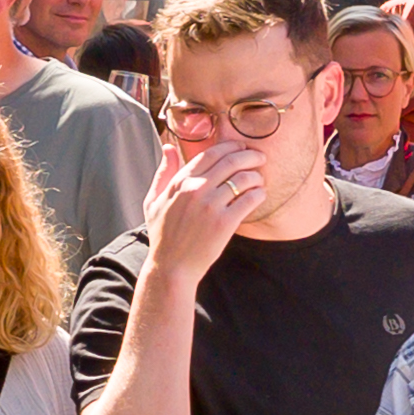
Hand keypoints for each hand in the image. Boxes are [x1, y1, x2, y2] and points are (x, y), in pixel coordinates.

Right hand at [153, 128, 269, 268]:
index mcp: (180, 182)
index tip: (241, 148)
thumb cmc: (163, 236)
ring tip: (259, 179)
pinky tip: (260, 195)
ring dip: (256, 175)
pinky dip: (259, 194)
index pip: (211, 153)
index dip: (231, 146)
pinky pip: (250, 199)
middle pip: (231, 161)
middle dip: (249, 155)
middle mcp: (195, 190)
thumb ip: (163, 173)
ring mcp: (210, 206)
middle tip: (259, 157)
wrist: (171, 267)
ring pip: (244, 178)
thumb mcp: (153, 201)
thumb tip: (168, 147)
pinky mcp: (224, 223)